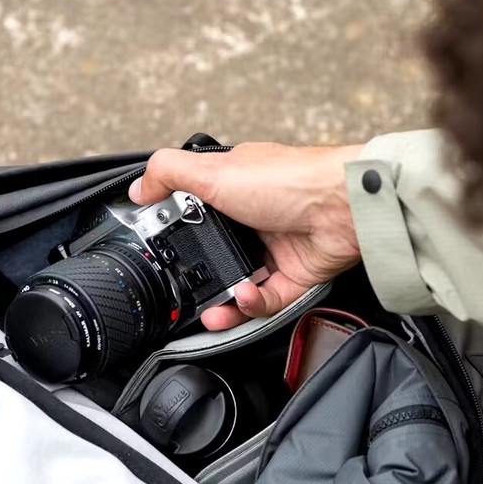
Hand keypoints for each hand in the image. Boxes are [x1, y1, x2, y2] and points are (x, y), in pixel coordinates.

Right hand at [128, 141, 364, 328]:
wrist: (344, 207)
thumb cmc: (289, 180)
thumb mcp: (214, 171)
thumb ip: (170, 174)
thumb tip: (138, 187)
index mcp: (235, 188)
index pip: (197, 213)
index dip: (179, 234)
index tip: (162, 251)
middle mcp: (256, 218)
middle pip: (218, 256)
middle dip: (199, 280)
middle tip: (185, 291)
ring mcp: (277, 248)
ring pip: (240, 286)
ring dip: (225, 303)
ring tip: (214, 312)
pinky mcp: (296, 275)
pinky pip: (266, 300)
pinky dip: (252, 304)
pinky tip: (244, 298)